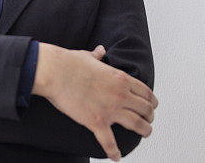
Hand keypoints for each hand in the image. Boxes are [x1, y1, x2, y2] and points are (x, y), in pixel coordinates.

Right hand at [34, 43, 158, 161]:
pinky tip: (116, 157)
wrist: (53, 72)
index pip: (146, 92)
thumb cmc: (67, 63)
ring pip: (138, 125)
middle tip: (148, 121)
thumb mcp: (87, 56)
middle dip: (150, 117)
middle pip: (146, 110)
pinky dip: (114, 152)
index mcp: (120, 78)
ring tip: (144, 134)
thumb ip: (97, 56)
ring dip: (145, 131)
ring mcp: (110, 109)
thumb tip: (100, 51)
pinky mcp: (96, 122)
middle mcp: (120, 94)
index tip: (150, 106)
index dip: (151, 101)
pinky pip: (110, 142)